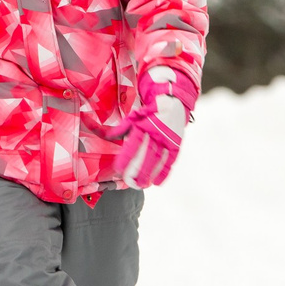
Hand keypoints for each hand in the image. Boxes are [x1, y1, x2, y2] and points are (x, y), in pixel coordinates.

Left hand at [115, 68, 193, 188]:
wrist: (173, 100)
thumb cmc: (150, 110)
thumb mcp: (134, 115)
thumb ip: (122, 128)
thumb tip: (107, 136)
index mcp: (144, 125)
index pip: (134, 144)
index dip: (126, 157)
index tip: (119, 169)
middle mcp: (157, 133)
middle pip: (147, 155)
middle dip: (138, 171)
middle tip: (131, 183)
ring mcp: (168, 139)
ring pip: (158, 160)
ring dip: (150, 174)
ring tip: (142, 185)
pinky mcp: (176, 144)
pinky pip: (171, 160)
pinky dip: (165, 172)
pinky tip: (158, 182)